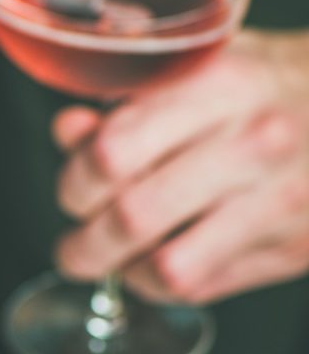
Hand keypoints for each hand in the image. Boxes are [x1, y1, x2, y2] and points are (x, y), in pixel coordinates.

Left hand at [53, 30, 308, 303]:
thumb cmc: (258, 84)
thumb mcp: (192, 67)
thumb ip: (122, 101)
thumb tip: (68, 131)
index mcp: (216, 86)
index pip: (115, 151)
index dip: (76, 181)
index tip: (72, 192)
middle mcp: (253, 143)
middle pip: (135, 215)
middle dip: (85, 242)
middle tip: (73, 248)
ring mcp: (281, 200)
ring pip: (170, 266)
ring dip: (122, 273)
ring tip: (109, 264)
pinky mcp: (298, 246)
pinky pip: (208, 286)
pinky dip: (165, 285)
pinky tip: (155, 267)